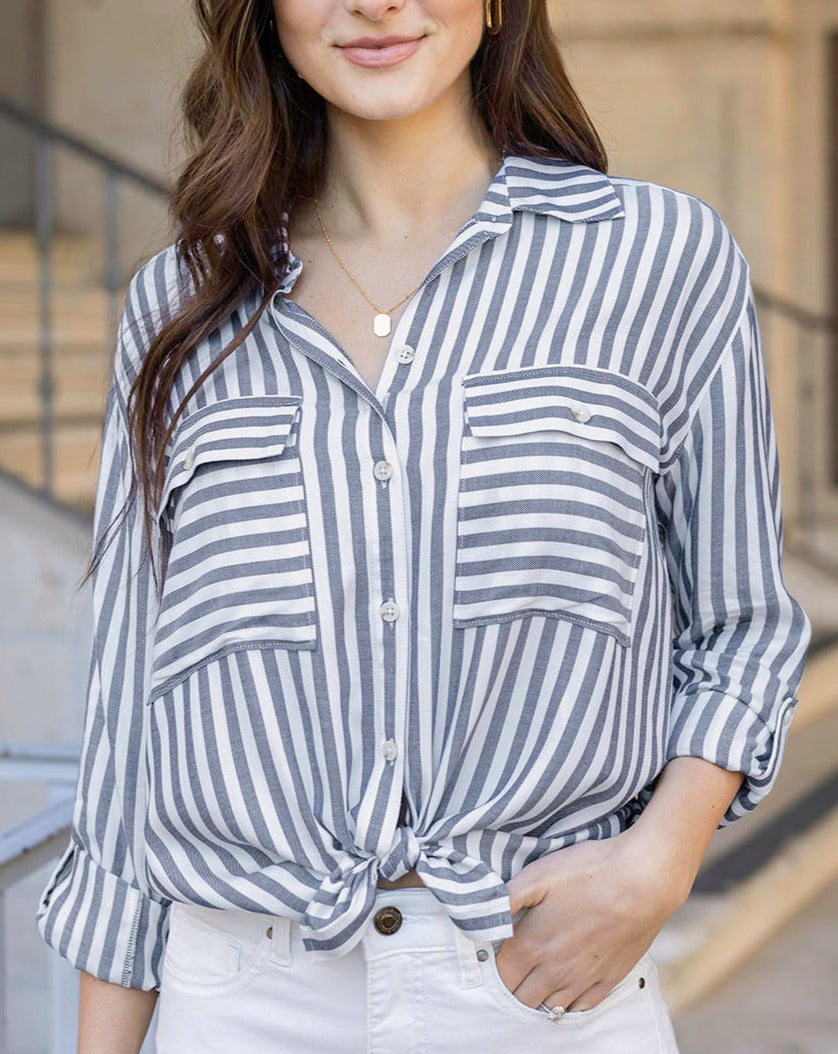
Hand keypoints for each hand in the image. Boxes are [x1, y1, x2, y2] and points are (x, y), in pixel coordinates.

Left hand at [496, 829, 685, 1013]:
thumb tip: (483, 918)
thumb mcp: (539, 874)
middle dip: (511, 985)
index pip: (499, 975)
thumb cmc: (589, 871)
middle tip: (513, 966)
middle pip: (520, 997)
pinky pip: (579, 1009)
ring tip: (534, 980)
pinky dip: (566, 1005)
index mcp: (532, 945)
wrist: (643, 880)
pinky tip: (564, 991)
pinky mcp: (608, 980)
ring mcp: (582, 979)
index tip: (494, 950)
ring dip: (537, 998)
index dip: (493, 964)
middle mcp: (554, 971)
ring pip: (548, 1007)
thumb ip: (506, 899)